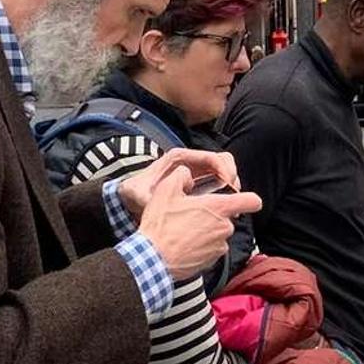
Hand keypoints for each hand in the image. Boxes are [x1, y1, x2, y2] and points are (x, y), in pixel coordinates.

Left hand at [117, 148, 239, 217]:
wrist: (130, 196)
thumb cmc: (136, 191)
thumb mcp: (137, 193)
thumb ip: (145, 197)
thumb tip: (153, 202)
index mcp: (179, 159)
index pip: (210, 157)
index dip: (224, 169)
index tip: (229, 184)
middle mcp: (190, 162)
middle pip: (221, 161)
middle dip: (231, 175)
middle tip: (233, 194)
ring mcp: (195, 172)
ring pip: (222, 171)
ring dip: (230, 185)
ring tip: (231, 203)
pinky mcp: (198, 183)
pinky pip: (218, 184)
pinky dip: (224, 193)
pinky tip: (222, 207)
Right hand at [139, 166, 262, 280]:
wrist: (153, 260)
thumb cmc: (161, 225)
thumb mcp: (166, 191)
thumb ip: (181, 175)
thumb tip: (186, 174)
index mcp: (218, 208)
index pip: (252, 201)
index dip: (248, 199)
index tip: (240, 199)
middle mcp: (224, 227)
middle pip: (228, 217)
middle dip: (213, 215)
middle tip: (191, 215)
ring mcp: (219, 246)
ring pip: (218, 234)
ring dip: (206, 231)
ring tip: (183, 231)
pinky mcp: (212, 261)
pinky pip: (211, 249)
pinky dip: (201, 246)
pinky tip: (183, 244)